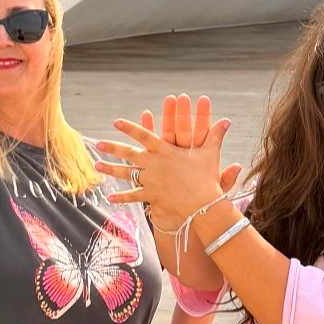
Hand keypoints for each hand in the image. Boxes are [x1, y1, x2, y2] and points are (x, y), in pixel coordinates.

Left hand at [95, 96, 232, 220]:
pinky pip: (132, 196)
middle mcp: (153, 163)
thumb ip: (215, 136)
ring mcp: (149, 180)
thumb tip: (227, 120)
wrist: (202, 203)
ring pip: (125, 173)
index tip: (116, 122)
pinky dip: (121, 197)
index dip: (129, 127)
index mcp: (164, 150)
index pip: (143, 135)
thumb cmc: (206, 177)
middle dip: (112, 147)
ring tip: (96, 166)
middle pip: (127, 153)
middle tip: (97, 143)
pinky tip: (109, 197)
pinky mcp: (150, 195)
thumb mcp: (210, 154)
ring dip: (110, 169)